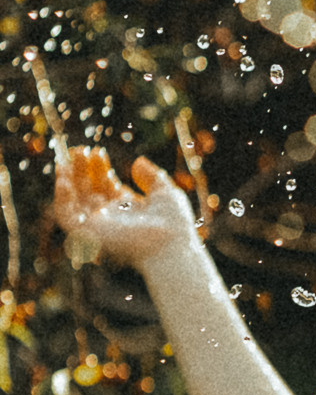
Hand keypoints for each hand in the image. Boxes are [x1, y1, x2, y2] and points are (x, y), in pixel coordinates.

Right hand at [54, 148, 200, 271]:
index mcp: (127, 209)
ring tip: (66, 161)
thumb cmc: (173, 223)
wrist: (170, 244)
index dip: (99, 168)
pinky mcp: (87, 234)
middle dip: (81, 170)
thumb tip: (137, 162)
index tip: (97, 151)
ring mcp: (98, 226)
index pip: (105, 186)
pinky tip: (64, 181)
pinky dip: (61, 199)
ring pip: (73, 202)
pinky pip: (66, 216)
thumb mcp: (165, 193)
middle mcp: (110, 217)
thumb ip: (152, 177)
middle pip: (88, 191)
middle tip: (78, 150)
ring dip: (67, 181)